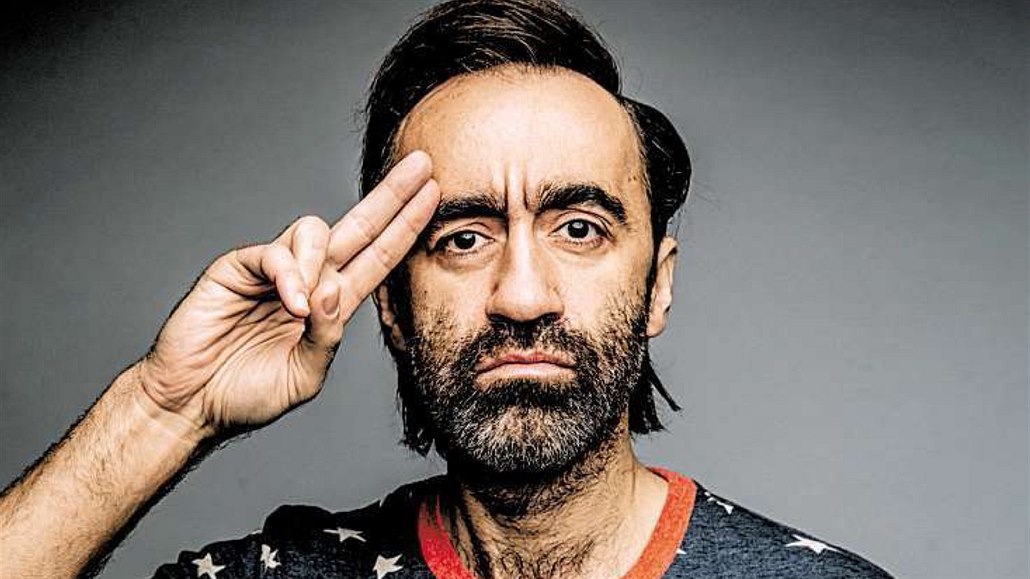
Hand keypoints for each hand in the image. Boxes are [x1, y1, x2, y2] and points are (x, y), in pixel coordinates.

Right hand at [137, 151, 438, 439]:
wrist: (192, 404)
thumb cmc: (246, 393)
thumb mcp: (305, 375)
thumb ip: (327, 338)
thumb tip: (334, 290)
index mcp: (332, 304)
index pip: (378, 257)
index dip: (405, 228)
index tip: (434, 197)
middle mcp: (309, 280)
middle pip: (358, 227)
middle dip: (391, 196)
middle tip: (422, 164)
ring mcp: (274, 271)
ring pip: (315, 232)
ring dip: (320, 261)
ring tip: (303, 308)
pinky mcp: (238, 268)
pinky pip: (274, 254)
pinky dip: (289, 276)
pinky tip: (291, 303)